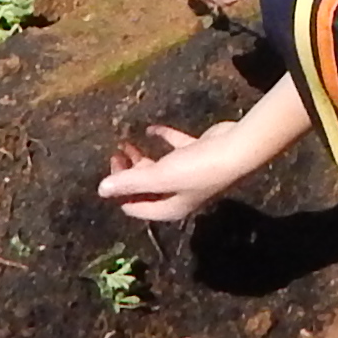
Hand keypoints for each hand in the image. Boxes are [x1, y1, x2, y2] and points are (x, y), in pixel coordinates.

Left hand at [99, 116, 278, 224]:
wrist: (237, 150)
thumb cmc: (197, 168)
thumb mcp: (159, 176)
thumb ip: (129, 182)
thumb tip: (100, 190)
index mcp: (168, 208)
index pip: (135, 206)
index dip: (119, 191)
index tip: (111, 170)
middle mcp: (178, 195)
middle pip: (145, 188)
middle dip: (128, 173)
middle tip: (116, 154)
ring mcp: (189, 176)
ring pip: (158, 170)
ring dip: (141, 158)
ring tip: (125, 143)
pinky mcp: (199, 155)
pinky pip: (175, 149)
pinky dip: (162, 140)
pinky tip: (151, 129)